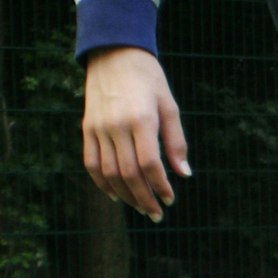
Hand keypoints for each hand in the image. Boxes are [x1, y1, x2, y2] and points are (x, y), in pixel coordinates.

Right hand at [82, 47, 189, 222]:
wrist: (114, 56)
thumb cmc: (149, 81)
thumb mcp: (170, 107)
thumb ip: (176, 142)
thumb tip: (183, 174)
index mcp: (141, 120)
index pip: (149, 164)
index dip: (160, 186)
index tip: (170, 200)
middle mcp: (116, 126)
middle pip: (129, 173)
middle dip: (144, 198)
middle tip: (157, 214)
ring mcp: (98, 128)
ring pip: (109, 172)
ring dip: (125, 195)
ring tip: (141, 208)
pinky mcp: (87, 128)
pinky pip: (91, 162)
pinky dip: (101, 182)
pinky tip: (115, 195)